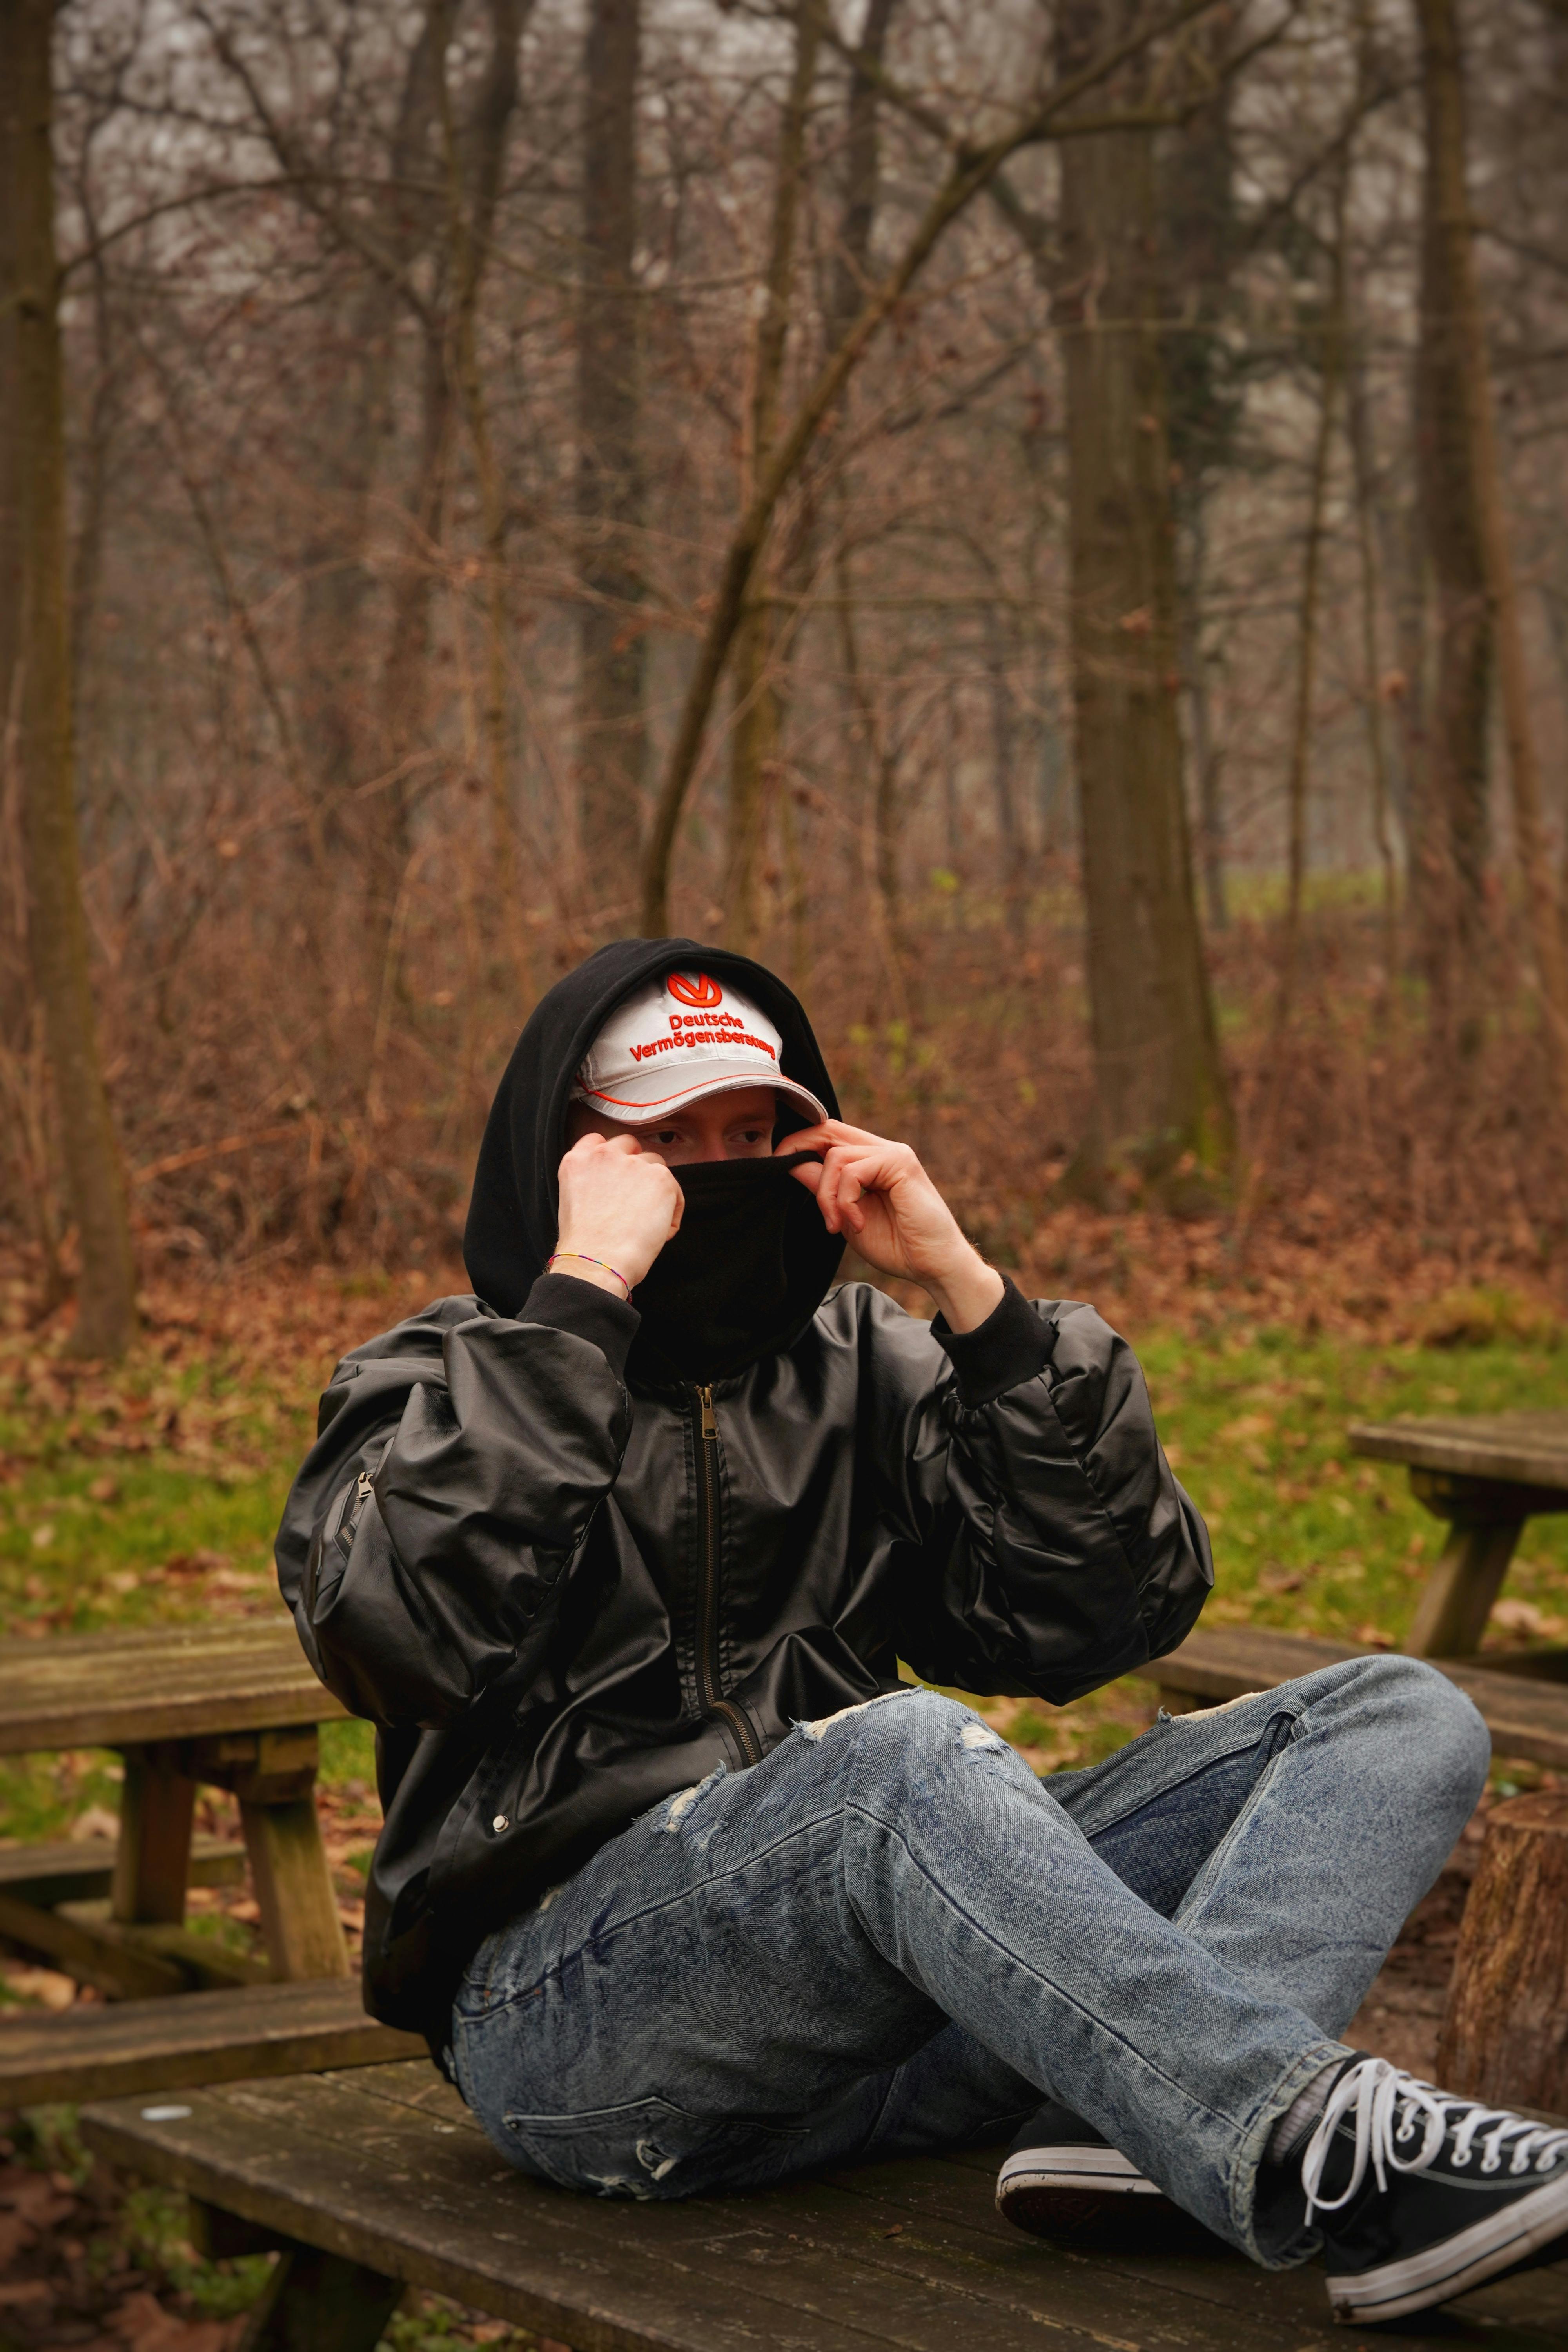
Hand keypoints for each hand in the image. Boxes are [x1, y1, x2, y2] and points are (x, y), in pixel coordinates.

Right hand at [555, 1132, 682, 1293]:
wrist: (597, 1262)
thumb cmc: (585, 1247)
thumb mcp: (573, 1203)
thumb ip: (591, 1184)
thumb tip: (614, 1190)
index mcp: (577, 1161)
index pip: (598, 1141)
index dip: (612, 1157)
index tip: (617, 1175)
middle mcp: (604, 1155)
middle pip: (630, 1146)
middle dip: (636, 1166)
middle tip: (636, 1198)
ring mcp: (633, 1164)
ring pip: (655, 1165)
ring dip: (655, 1188)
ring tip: (649, 1221)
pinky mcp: (660, 1178)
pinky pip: (675, 1190)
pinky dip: (672, 1211)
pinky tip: (660, 1232)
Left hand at [784, 1121, 1003, 1332]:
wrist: (934, 1266)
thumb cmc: (897, 1246)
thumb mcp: (846, 1216)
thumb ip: (824, 1188)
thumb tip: (791, 1163)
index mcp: (870, 1161)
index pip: (827, 1135)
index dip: (798, 1144)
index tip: (778, 1167)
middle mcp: (882, 1150)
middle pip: (828, 1129)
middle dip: (798, 1149)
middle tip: (784, 1174)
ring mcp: (893, 1154)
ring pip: (836, 1155)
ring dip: (826, 1195)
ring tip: (837, 1224)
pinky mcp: (900, 1164)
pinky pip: (852, 1171)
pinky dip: (845, 1201)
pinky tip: (855, 1223)